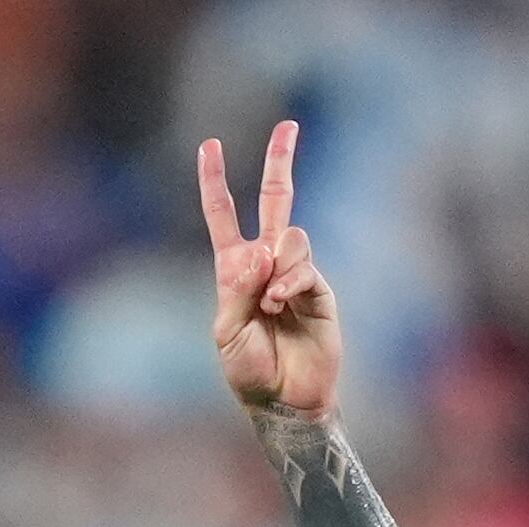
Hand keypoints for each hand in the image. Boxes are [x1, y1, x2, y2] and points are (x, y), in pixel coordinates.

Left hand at [199, 122, 340, 415]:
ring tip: (270, 304)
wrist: (282, 399)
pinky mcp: (319, 289)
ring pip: (291, 238)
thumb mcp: (226, 331)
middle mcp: (267, 263)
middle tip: (288, 125)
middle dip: (281, 162)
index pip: (224, 215)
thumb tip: (260, 251)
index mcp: (234, 269)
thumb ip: (237, 289)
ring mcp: (295, 274)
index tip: (209, 146)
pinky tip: (282, 305)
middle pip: (276, 201)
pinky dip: (289, 283)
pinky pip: (304, 267)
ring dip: (276, 267)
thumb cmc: (248, 370)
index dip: (215, 181)